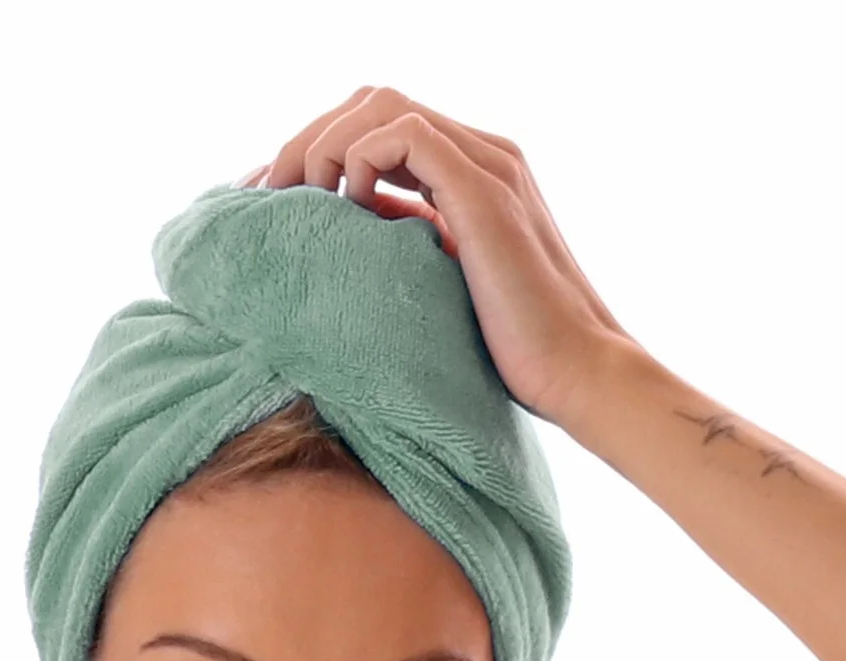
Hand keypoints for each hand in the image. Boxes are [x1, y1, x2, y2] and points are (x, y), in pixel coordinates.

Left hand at [233, 85, 641, 430]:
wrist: (575, 374)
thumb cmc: (512, 354)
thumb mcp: (442, 290)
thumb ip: (407, 253)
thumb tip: (339, 255)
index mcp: (471, 173)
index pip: (378, 125)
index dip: (318, 149)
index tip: (275, 199)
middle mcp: (482, 154)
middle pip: (371, 101)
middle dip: (309, 138)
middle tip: (270, 195)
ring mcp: (487, 166)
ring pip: (380, 105)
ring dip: (323, 145)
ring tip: (298, 200)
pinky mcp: (484, 190)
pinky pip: (404, 134)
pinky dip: (360, 161)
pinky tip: (350, 208)